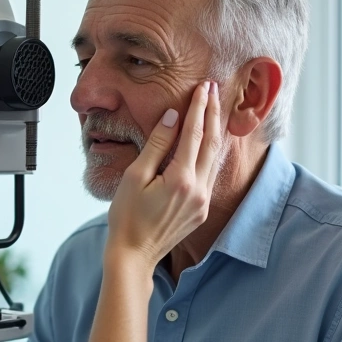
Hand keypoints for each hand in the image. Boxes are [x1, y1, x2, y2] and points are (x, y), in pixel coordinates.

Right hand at [105, 80, 221, 267]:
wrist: (134, 254)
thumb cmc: (127, 217)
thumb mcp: (136, 176)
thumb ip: (157, 145)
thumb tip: (173, 117)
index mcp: (181, 180)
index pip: (194, 134)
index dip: (198, 108)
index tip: (202, 88)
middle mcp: (198, 190)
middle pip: (211, 143)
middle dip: (212, 114)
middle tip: (213, 90)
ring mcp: (202, 201)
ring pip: (215, 158)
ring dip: (215, 131)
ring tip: (215, 108)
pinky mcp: (201, 209)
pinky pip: (210, 173)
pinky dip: (211, 153)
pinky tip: (210, 142)